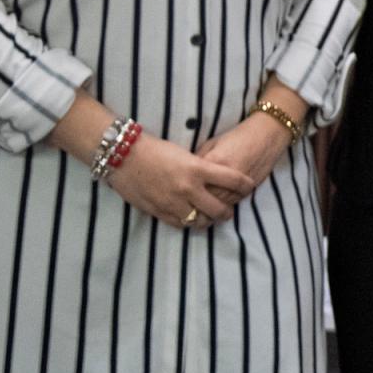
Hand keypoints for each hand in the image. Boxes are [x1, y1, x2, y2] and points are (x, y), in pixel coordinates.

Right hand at [108, 135, 253, 228]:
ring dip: (208, 221)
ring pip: (200, 222)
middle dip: (228, 212)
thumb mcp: (185, 154)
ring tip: (210, 217)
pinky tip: (191, 218)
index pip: (233, 180)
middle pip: (219, 210)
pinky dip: (188, 223)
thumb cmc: (156, 149)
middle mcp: (188, 188)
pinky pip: (180, 224)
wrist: (124, 156)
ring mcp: (173, 202)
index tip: (249, 186)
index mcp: (197, 169)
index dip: (246, 185)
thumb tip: (217, 178)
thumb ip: (201, 168)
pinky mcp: (159, 212)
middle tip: (229, 211)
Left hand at [195, 114, 293, 203]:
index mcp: (213, 161)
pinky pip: (233, 202)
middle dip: (197, 202)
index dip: (186, 189)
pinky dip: (224, 205)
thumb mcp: (213, 143)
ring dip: (210, 207)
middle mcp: (225, 175)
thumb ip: (199, 159)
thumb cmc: (237, 136)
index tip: (181, 190)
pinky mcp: (250, 189)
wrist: (267, 134)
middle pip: (206, 197)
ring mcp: (239, 183)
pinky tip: (217, 204)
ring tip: (201, 208)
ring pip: (220, 204)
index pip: (194, 182)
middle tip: (188, 203)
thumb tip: (187, 174)